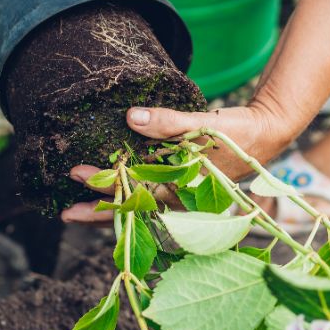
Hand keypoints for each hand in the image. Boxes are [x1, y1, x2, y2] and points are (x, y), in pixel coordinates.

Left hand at [60, 102, 292, 224]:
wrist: (265, 134)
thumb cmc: (238, 133)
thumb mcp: (205, 125)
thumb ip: (169, 122)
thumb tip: (130, 118)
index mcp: (185, 190)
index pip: (137, 195)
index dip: (105, 189)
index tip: (77, 176)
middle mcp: (180, 200)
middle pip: (134, 211)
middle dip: (99, 211)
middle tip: (64, 211)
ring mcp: (180, 196)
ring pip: (139, 209)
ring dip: (109, 208)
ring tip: (76, 210)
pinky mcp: (180, 187)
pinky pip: (148, 197)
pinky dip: (127, 197)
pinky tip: (107, 193)